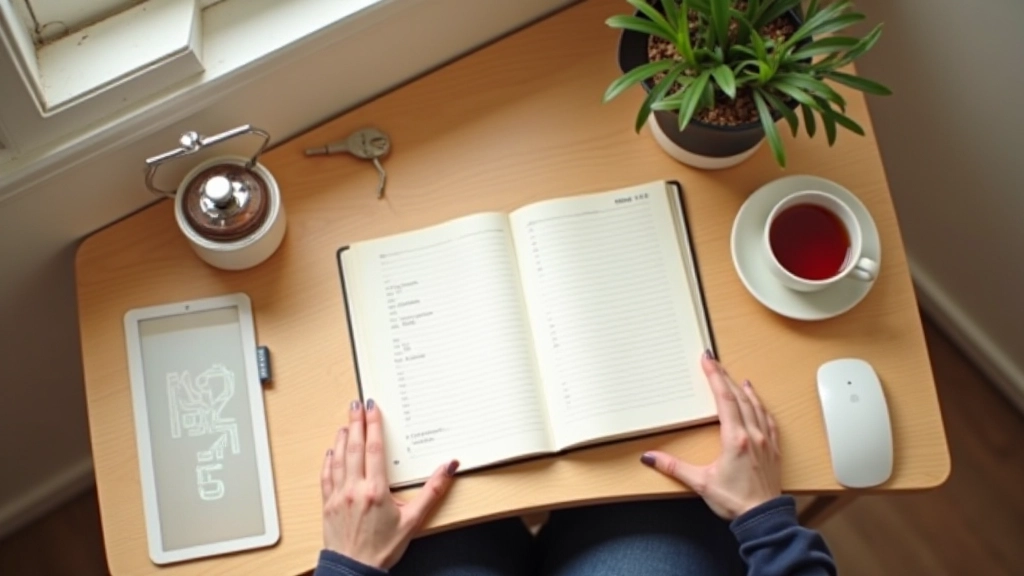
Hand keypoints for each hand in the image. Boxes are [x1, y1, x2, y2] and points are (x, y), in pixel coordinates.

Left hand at [321, 399, 458, 568]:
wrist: (354, 570)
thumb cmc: (383, 548)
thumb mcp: (414, 521)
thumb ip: (433, 491)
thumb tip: (448, 467)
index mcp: (375, 490)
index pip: (374, 448)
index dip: (373, 425)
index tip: (372, 408)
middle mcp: (354, 488)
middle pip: (354, 447)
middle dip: (356, 423)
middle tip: (356, 405)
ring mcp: (338, 495)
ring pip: (338, 458)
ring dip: (341, 438)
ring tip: (345, 423)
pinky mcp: (328, 504)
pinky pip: (326, 476)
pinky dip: (328, 460)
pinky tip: (330, 452)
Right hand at [642, 352, 781, 519]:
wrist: (763, 519)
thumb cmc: (735, 501)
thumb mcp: (700, 484)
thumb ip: (674, 467)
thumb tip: (650, 457)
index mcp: (735, 438)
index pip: (724, 398)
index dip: (715, 377)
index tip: (707, 361)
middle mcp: (753, 434)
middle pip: (739, 397)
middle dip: (725, 378)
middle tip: (715, 363)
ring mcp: (766, 441)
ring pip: (756, 406)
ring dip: (745, 390)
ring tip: (737, 378)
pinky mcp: (774, 450)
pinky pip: (769, 421)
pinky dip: (762, 407)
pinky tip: (759, 405)